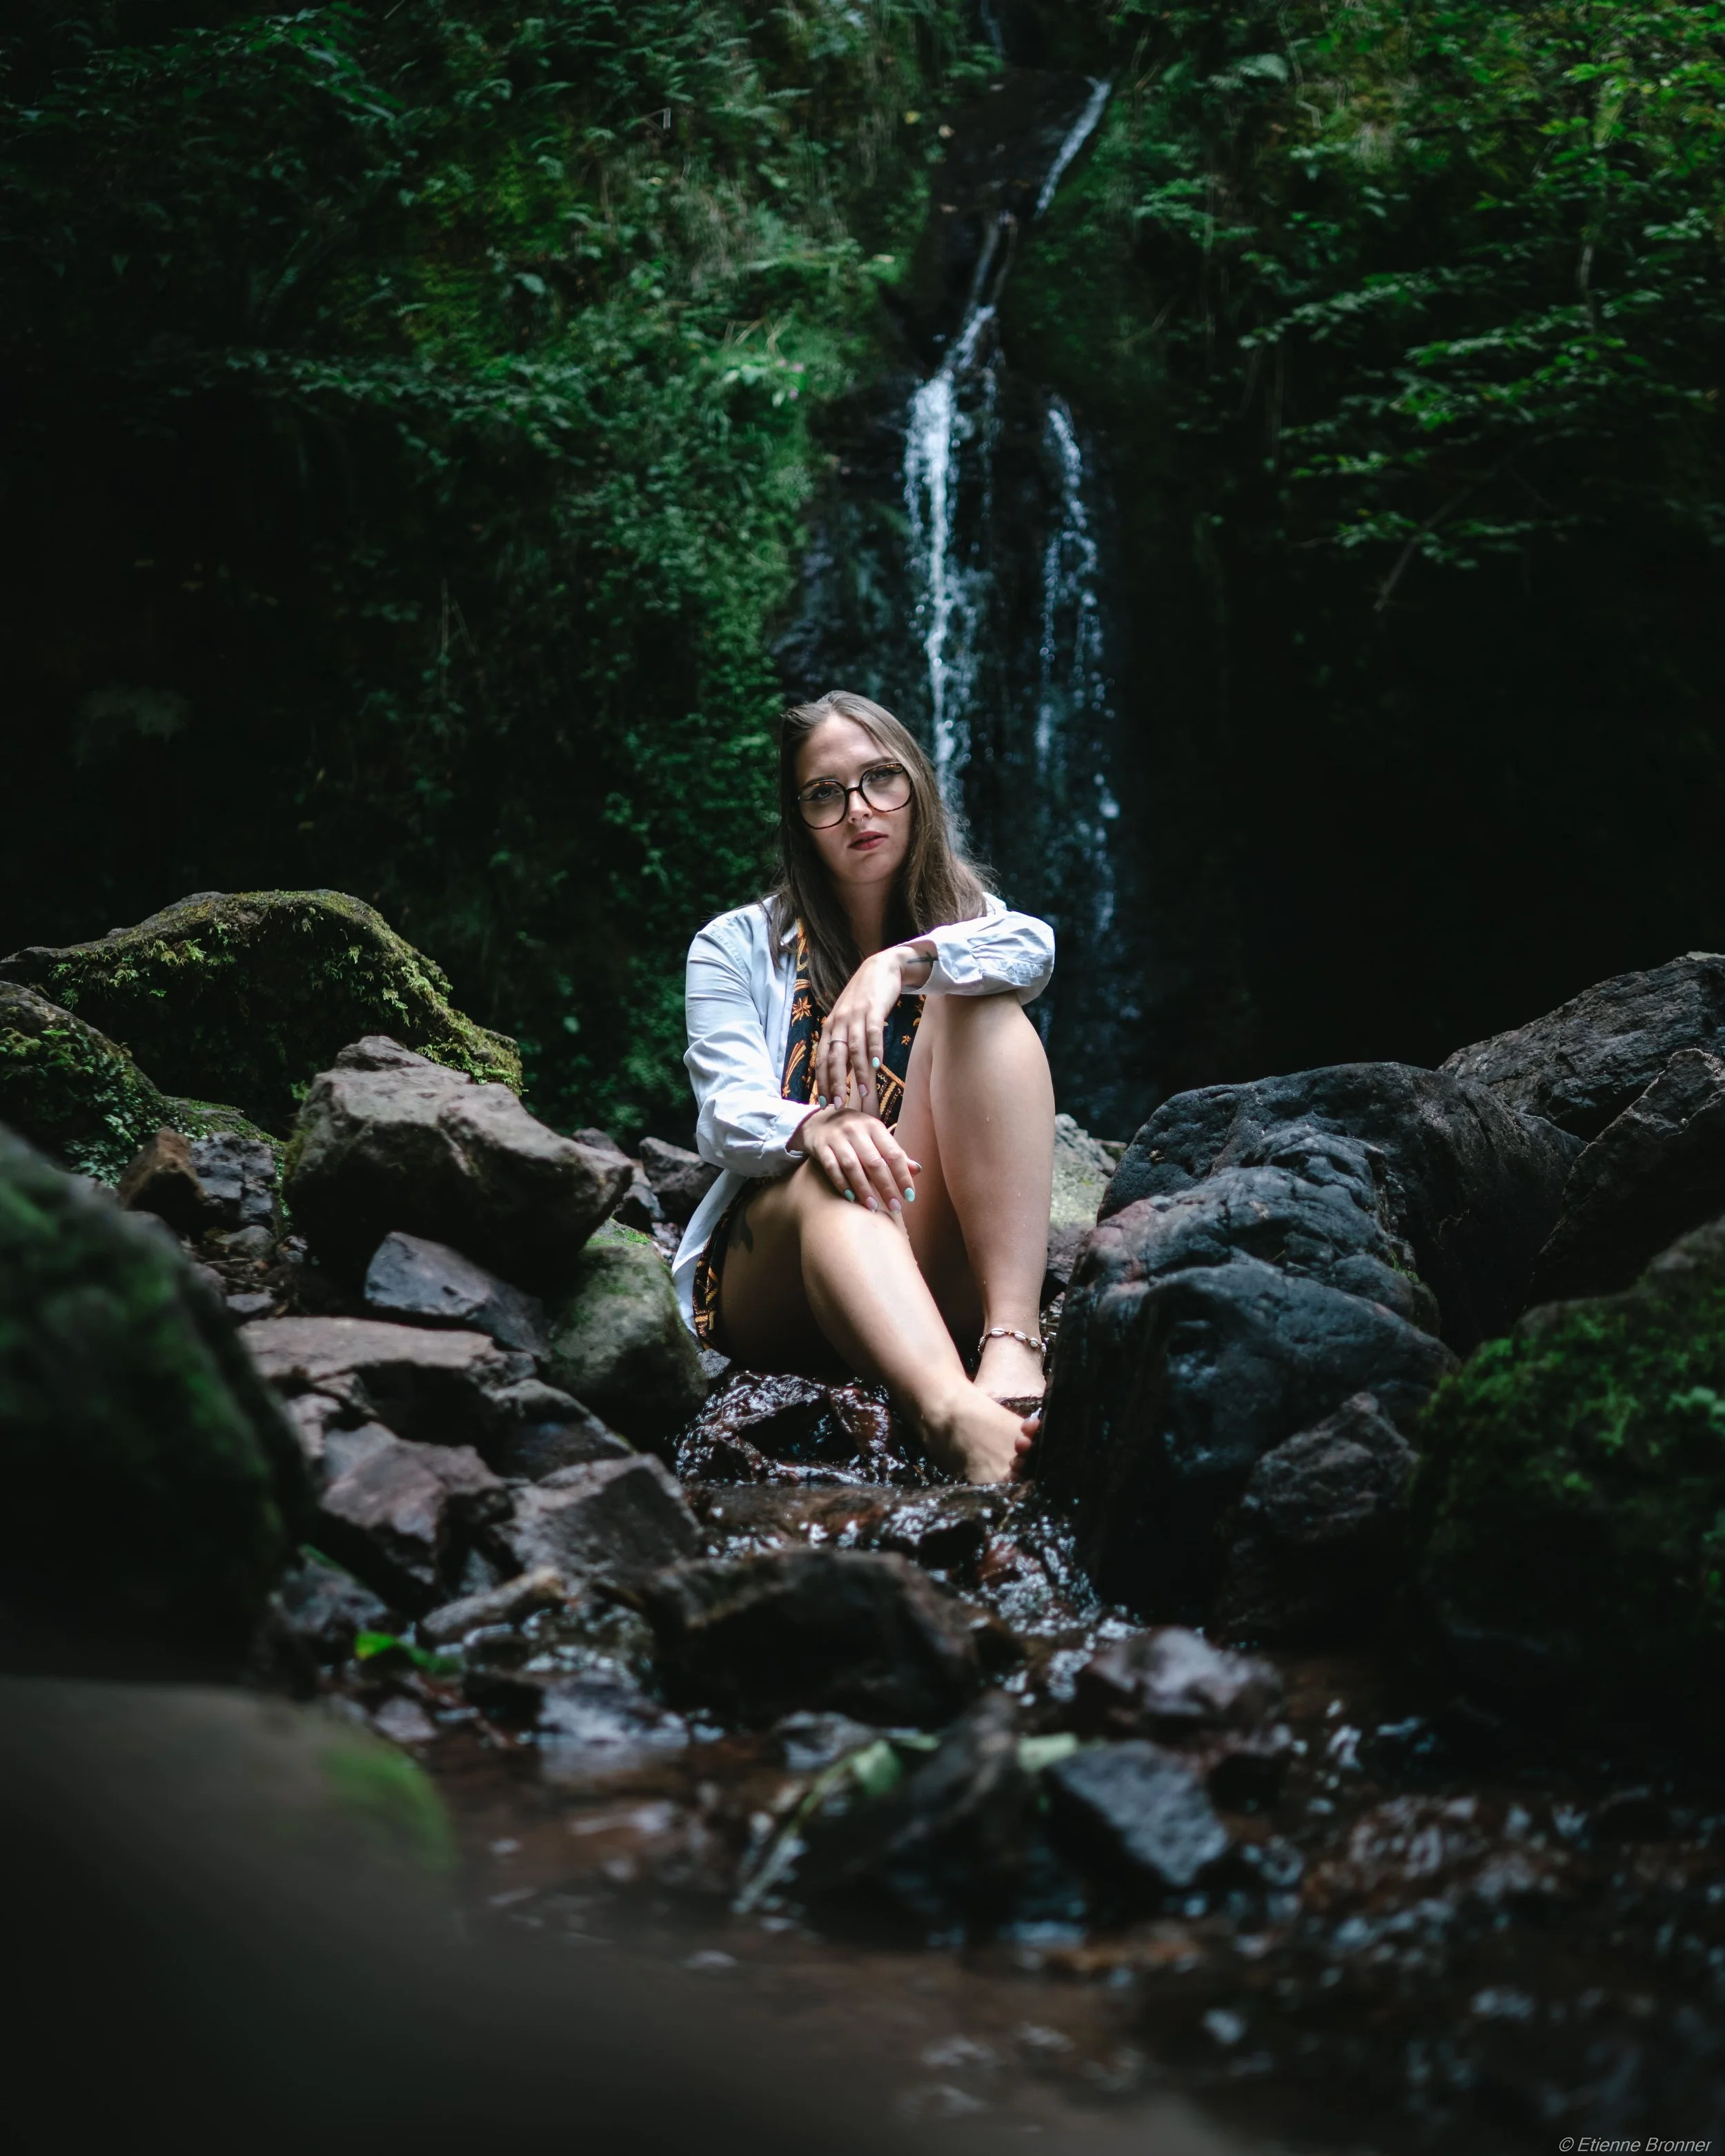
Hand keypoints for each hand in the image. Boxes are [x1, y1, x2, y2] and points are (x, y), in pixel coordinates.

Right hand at [794, 1104, 919, 1216]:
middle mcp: (856, 1130)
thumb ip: (894, 1153)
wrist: (818, 1120)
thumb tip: (917, 1170)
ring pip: (852, 1166)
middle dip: (886, 1187)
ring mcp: (837, 1137)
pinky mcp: (821, 1146)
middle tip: (894, 1207)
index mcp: (874, 1127)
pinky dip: (842, 1184)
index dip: (903, 1175)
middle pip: (874, 1162)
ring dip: (864, 1189)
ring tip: (873, 1207)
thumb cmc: (855, 1132)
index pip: (893, 1153)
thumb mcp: (875, 1136)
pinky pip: (832, 1168)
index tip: (910, 1196)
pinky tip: (851, 1198)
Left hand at [816, 943, 931, 1112]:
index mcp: (830, 1027)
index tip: (824, 1103)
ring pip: (854, 1048)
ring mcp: (855, 1015)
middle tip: (838, 1105)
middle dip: (835, 1082)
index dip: (822, 1082)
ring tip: (861, 1092)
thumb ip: (843, 1043)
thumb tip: (840, 1072)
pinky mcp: (874, 1009)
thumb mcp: (847, 1020)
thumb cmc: (864, 999)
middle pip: (834, 1057)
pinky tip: (877, 1064)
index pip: (822, 1059)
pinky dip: (874, 1049)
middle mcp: (839, 1022)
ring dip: (857, 1071)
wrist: (881, 968)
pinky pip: (873, 1032)